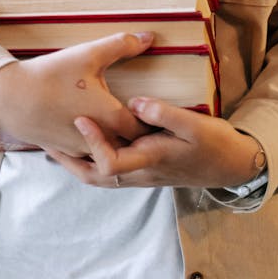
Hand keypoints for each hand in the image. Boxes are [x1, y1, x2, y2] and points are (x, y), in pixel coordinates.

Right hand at [0, 32, 153, 156]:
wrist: (10, 99)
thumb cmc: (52, 75)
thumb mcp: (88, 54)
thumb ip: (121, 45)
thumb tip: (150, 36)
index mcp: (111, 118)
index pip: (147, 129)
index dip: (156, 122)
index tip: (164, 112)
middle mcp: (100, 141)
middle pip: (131, 146)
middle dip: (142, 135)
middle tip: (151, 119)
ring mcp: (81, 149)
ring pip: (110, 152)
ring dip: (119, 141)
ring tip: (126, 123)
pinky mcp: (65, 151)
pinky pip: (90, 154)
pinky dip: (98, 145)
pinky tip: (97, 129)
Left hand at [50, 96, 262, 187]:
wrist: (230, 166)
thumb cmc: (214, 144)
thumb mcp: (194, 125)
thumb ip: (163, 113)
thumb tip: (134, 102)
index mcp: (150, 160)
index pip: (111, 162)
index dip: (93, 142)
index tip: (81, 118)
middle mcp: (141, 172)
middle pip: (96, 176)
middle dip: (70, 161)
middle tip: (47, 141)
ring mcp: (141, 174)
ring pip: (100, 176)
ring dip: (76, 162)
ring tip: (55, 143)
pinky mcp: (143, 169)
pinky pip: (109, 170)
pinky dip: (91, 159)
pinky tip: (83, 143)